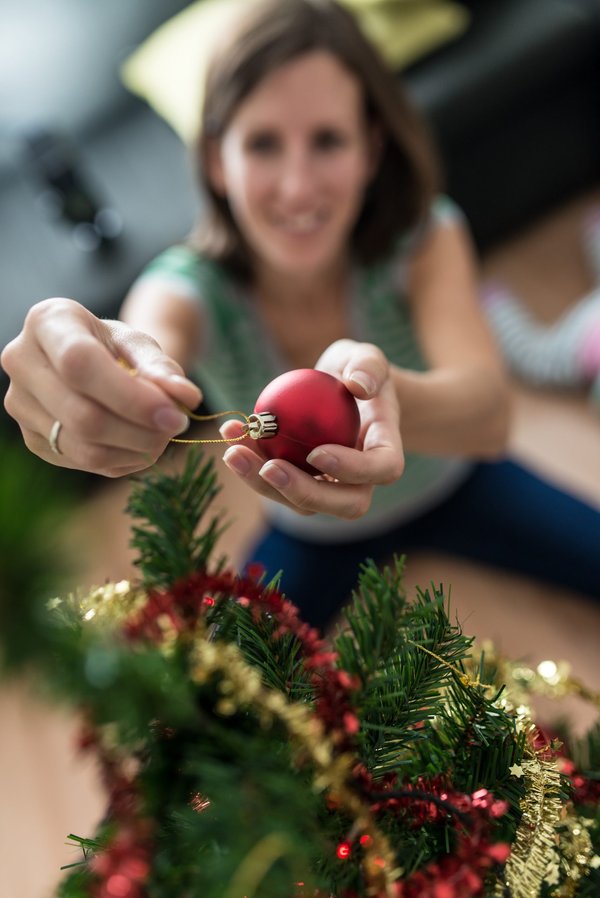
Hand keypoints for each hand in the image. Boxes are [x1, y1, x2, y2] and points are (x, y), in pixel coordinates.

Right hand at [1, 298, 201, 475]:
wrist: (84, 360)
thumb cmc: (112, 346)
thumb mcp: (139, 344)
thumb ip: (162, 367)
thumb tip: (187, 397)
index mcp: (47, 322)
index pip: (80, 364)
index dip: (130, 397)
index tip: (173, 415)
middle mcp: (21, 362)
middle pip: (82, 415)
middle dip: (140, 431)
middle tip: (176, 426)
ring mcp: (20, 404)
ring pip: (83, 448)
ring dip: (135, 450)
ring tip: (162, 435)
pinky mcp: (32, 439)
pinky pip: (83, 463)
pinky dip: (122, 460)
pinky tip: (139, 444)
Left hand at [220, 340, 403, 517]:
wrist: (341, 388)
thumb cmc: (357, 370)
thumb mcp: (367, 355)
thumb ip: (369, 365)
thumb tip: (357, 385)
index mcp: (386, 449)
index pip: (382, 469)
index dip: (353, 469)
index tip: (317, 452)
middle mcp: (364, 479)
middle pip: (346, 504)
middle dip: (304, 493)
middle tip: (268, 467)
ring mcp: (332, 486)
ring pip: (304, 503)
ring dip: (265, 485)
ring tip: (234, 451)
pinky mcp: (302, 483)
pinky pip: (278, 484)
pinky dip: (252, 465)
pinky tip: (231, 434)